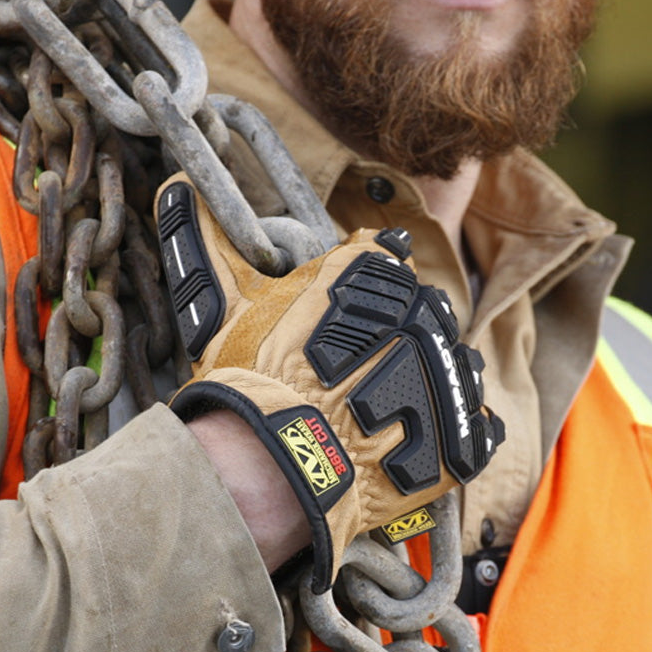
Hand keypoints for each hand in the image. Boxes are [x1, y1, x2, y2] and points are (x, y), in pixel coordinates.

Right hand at [155, 175, 502, 589]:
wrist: (276, 464)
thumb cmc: (250, 380)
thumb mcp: (226, 304)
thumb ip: (211, 243)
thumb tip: (174, 187)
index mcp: (373, 272)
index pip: (384, 264)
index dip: (358, 300)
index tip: (336, 328)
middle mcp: (423, 311)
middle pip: (419, 317)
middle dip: (393, 342)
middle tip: (350, 378)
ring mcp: (448, 371)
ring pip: (451, 366)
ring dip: (425, 384)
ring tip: (380, 414)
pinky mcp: (465, 433)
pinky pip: (476, 425)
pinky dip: (449, 433)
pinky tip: (411, 442)